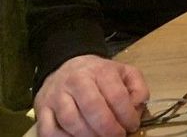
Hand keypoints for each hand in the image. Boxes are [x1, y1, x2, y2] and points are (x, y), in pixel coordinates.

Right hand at [34, 54, 148, 136]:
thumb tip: (137, 108)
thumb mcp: (125, 73)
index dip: (126, 115)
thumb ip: (137, 88)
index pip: (116, 95)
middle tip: (117, 136)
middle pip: (92, 107)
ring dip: (87, 135)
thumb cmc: (99, 74)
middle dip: (108, 128)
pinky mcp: (41, 108)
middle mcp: (76, 81)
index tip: (132, 126)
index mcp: (100, 70)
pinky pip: (48, 130)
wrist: (67, 65)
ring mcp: (56, 95)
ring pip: (70, 120)